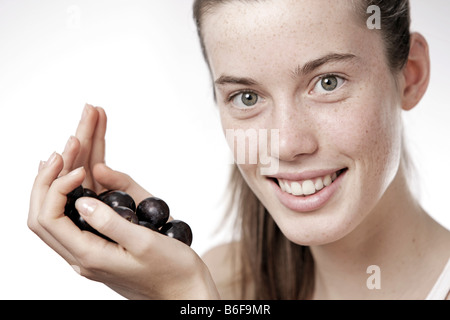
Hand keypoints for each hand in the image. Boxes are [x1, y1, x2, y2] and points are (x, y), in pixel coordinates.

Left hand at [27, 105, 219, 298]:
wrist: (186, 291)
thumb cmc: (172, 272)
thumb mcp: (144, 245)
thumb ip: (109, 222)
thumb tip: (81, 199)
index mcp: (88, 255)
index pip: (49, 217)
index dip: (57, 185)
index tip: (82, 166)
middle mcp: (83, 250)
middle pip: (50, 206)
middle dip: (57, 168)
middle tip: (73, 136)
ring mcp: (93, 242)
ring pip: (69, 201)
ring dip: (74, 166)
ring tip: (84, 129)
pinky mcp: (106, 236)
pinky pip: (88, 204)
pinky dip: (87, 178)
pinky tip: (89, 160)